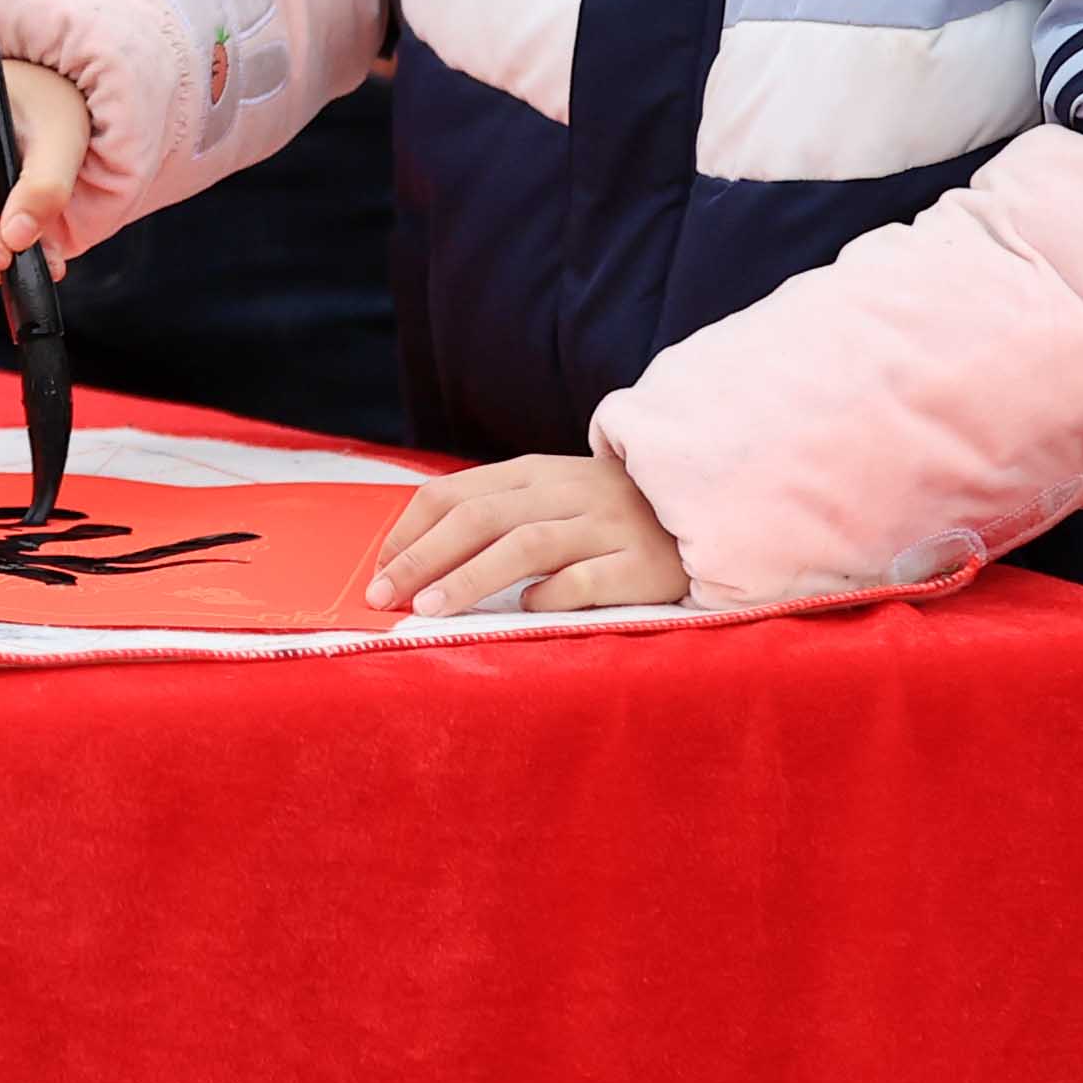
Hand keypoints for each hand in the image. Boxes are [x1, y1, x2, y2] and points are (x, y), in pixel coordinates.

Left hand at [365, 453, 687, 617]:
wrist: (704, 510)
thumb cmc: (609, 513)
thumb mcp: (552, 495)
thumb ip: (495, 513)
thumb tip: (415, 555)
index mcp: (535, 472)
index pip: (455, 492)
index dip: (411, 530)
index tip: (378, 568)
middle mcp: (567, 492)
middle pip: (480, 518)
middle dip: (423, 556)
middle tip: (384, 595)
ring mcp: (606, 526)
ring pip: (525, 545)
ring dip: (470, 577)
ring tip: (430, 608)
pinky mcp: (642, 565)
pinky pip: (586, 578)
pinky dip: (549, 593)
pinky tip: (523, 611)